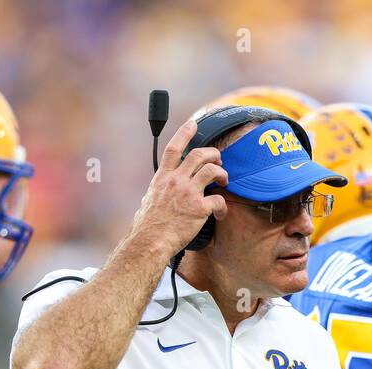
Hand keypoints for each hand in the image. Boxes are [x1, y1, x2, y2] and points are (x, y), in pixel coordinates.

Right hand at [130, 118, 228, 256]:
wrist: (151, 241)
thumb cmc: (147, 227)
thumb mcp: (147, 202)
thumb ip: (156, 193)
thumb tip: (153, 196)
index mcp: (162, 178)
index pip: (173, 148)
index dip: (184, 133)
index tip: (193, 124)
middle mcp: (176, 180)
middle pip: (199, 155)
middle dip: (213, 153)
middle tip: (218, 158)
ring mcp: (189, 193)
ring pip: (212, 170)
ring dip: (222, 173)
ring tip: (224, 180)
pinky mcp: (200, 208)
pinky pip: (219, 200)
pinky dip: (223, 207)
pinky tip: (220, 214)